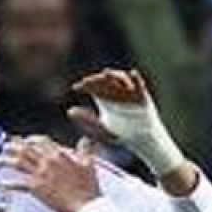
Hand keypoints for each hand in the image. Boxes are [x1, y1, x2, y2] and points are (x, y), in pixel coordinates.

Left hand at [7, 137, 101, 211]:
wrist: (85, 204)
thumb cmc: (88, 186)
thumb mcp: (88, 163)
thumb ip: (85, 149)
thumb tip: (85, 140)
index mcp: (59, 154)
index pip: (41, 141)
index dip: (30, 139)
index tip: (25, 140)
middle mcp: (47, 162)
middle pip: (25, 149)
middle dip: (14, 146)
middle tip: (6, 145)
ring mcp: (40, 175)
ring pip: (19, 163)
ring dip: (7, 159)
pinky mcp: (36, 188)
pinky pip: (19, 185)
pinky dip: (9, 184)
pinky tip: (2, 183)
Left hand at [67, 67, 186, 175]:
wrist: (140, 139)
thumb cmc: (120, 133)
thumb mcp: (100, 128)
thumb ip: (87, 119)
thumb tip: (69, 111)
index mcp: (105, 97)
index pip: (93, 87)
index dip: (85, 85)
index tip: (76, 88)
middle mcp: (117, 91)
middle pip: (105, 81)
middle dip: (96, 79)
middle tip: (87, 81)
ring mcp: (130, 92)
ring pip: (121, 79)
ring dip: (114, 75)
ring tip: (106, 73)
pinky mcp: (142, 96)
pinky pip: (139, 85)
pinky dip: (136, 79)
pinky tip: (133, 74)